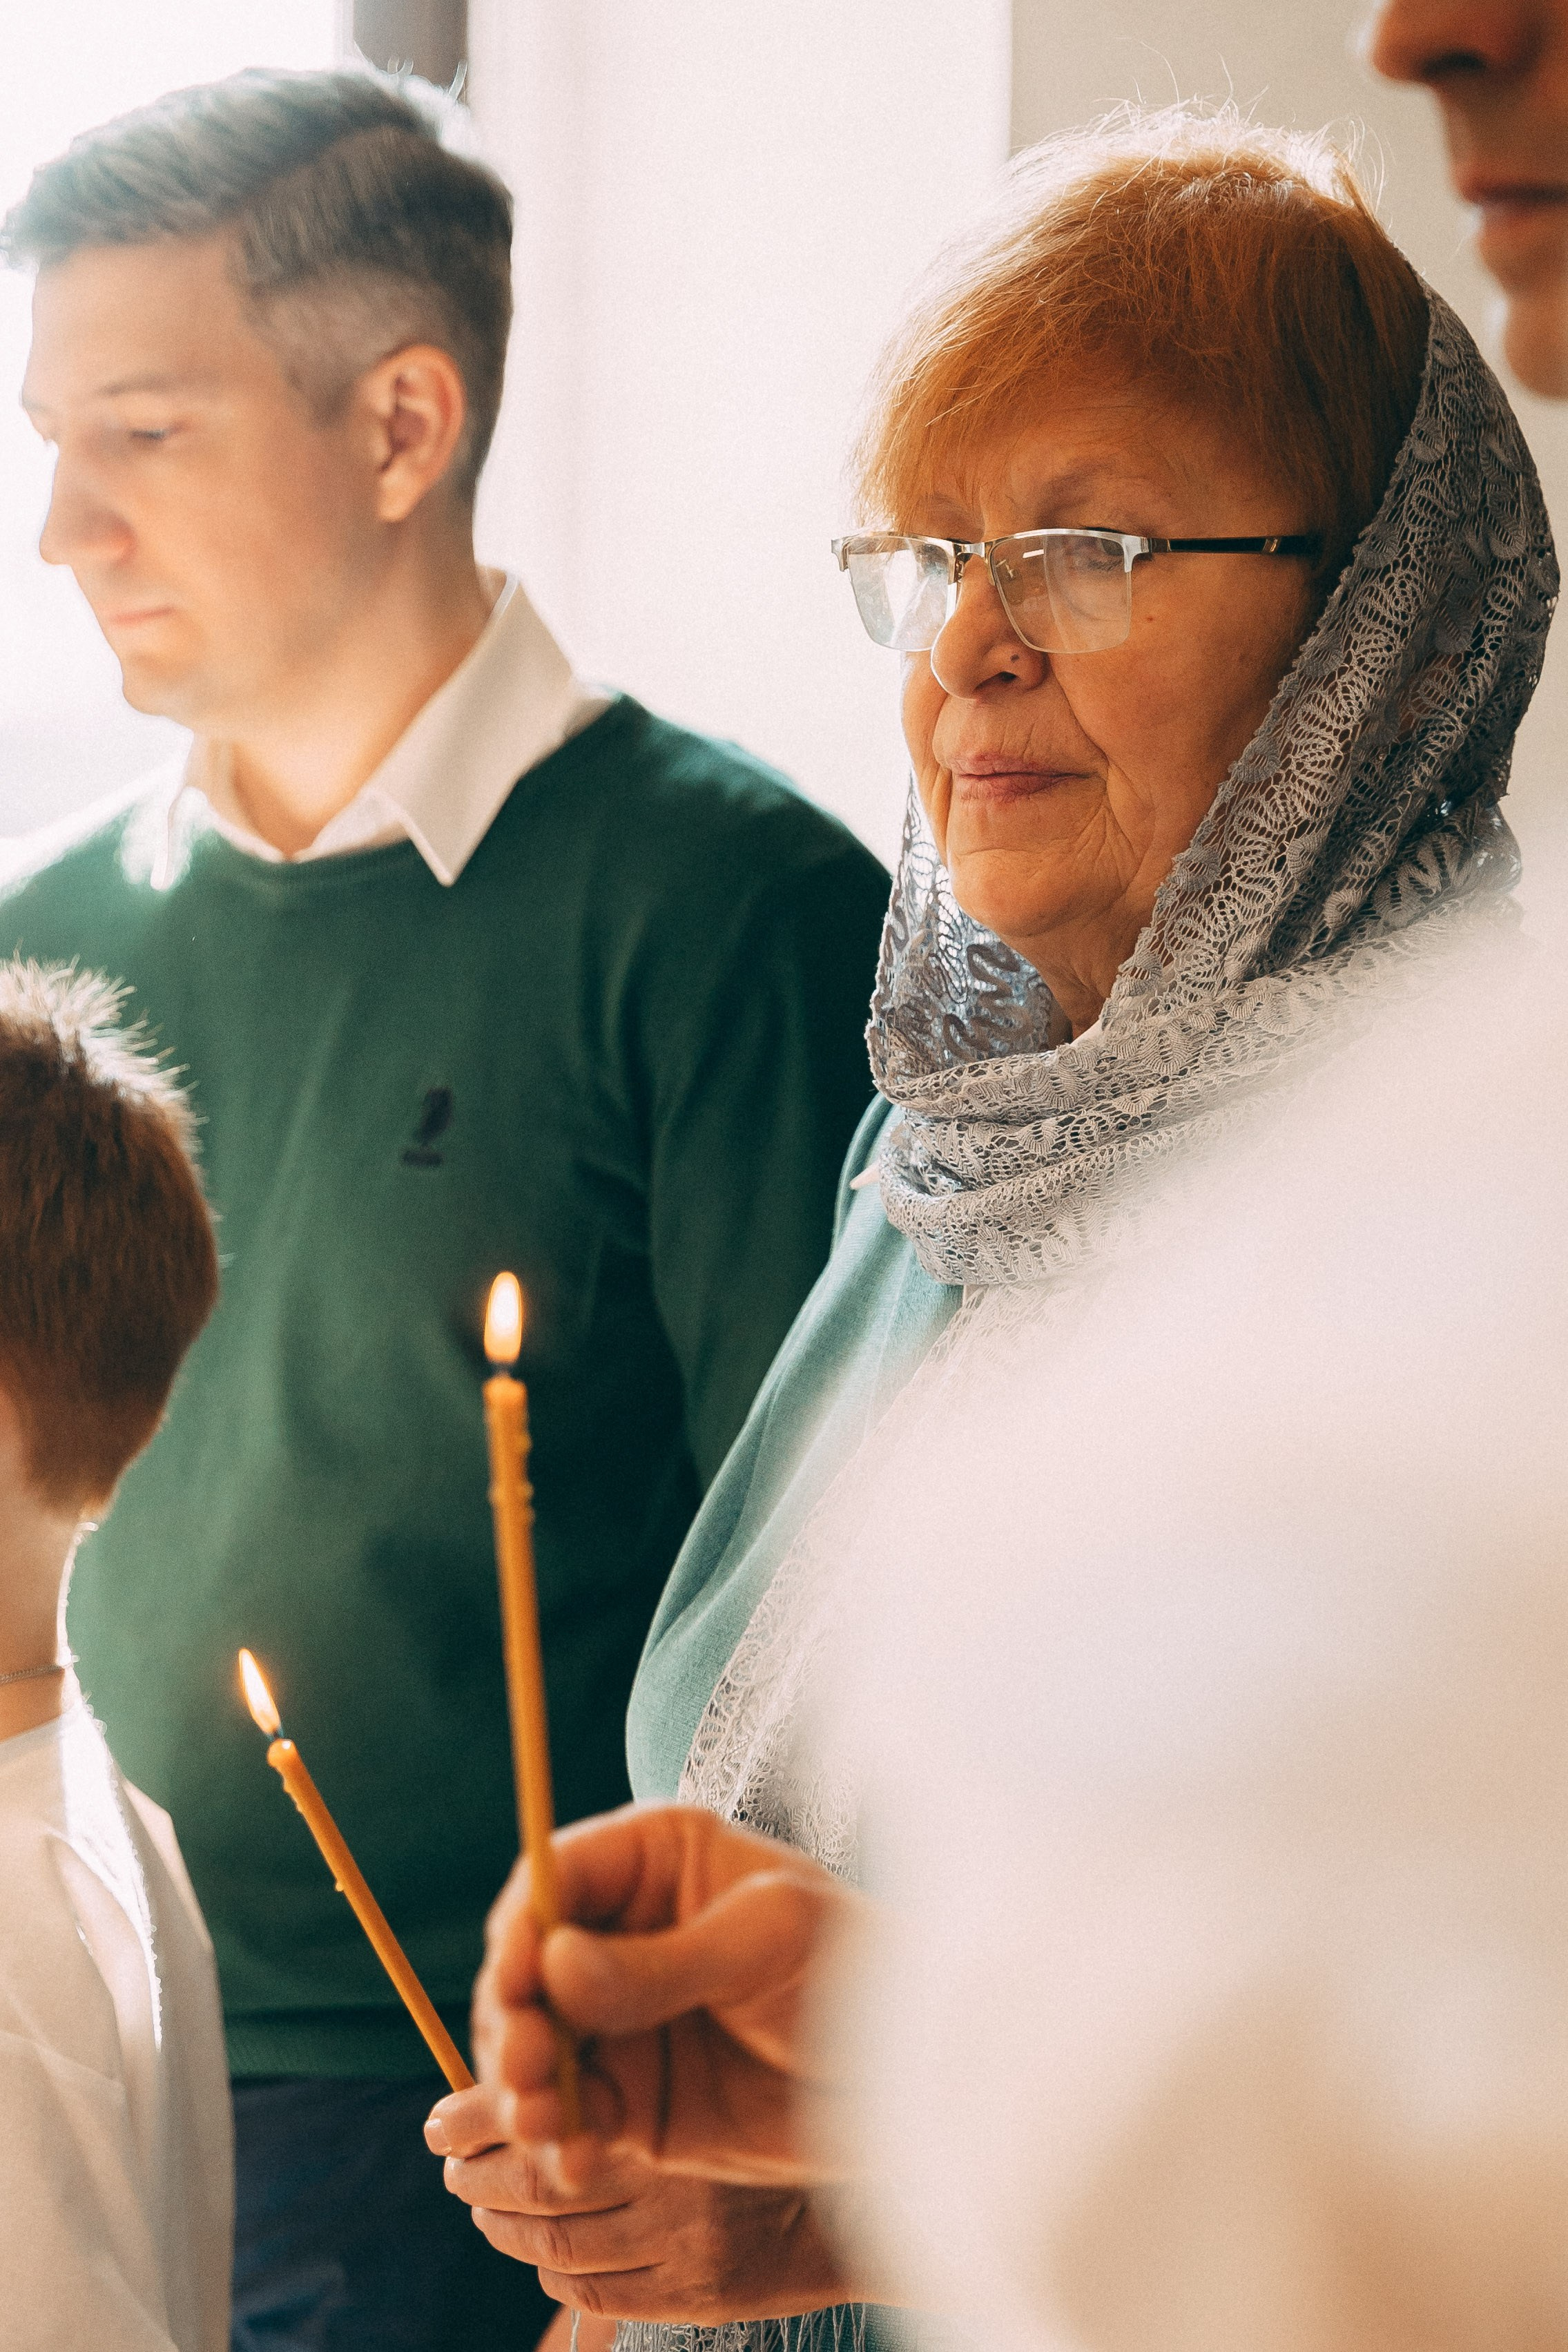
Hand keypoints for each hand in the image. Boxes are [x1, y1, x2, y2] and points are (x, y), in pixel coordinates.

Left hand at [427, 2081, 852, 2321]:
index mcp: (670, 2115)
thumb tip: (514, 2051)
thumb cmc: (773, 2088)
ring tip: (482, 2200)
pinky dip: (552, 2267)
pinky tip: (540, 2244)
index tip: (441, 2118)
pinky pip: (595, 2292)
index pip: (546, 2123)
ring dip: (505, 2224)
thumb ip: (618, 2052)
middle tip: (451, 2159)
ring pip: (556, 2249)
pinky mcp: (699, 2293)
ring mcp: (687, 2249)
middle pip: (541, 2193)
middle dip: (481, 2175)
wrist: (859, 2174)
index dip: (485, 2120)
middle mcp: (677, 2189)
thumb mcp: (698, 2047)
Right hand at [472, 1803, 867, 2185]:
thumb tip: (555, 1963)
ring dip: (526, 2085)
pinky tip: (576, 2161)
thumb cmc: (853, 1968)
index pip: (557, 1878)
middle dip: (515, 2017)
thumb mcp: (766, 1944)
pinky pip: (574, 2115)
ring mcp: (623, 2018)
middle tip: (527, 2065)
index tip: (516, 1981)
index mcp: (656, 1859)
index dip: (523, 1927)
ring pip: (539, 2045)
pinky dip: (563, 2139)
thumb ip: (661, 1962)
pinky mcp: (634, 2098)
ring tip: (541, 2121)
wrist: (912, 2076)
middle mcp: (624, 1933)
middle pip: (529, 1966)